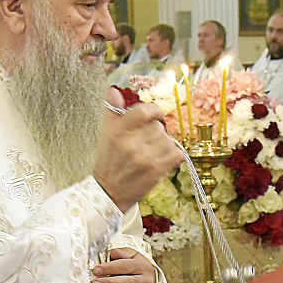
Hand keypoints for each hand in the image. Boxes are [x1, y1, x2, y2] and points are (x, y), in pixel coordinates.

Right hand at [94, 87, 183, 209]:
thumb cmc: (108, 161)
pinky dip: (174, 155)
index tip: (154, 116)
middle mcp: (132, 142)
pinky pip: (177, 154)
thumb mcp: (105, 134)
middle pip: (158, 126)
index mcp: (119, 131)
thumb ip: (112, 111)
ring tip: (152, 152)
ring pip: (168, 139)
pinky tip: (163, 159)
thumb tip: (114, 91)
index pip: (145, 110)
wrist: (108, 192)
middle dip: (155, 132)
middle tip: (147, 142)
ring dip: (164, 145)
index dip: (154, 111)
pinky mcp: (156, 170)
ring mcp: (145, 157)